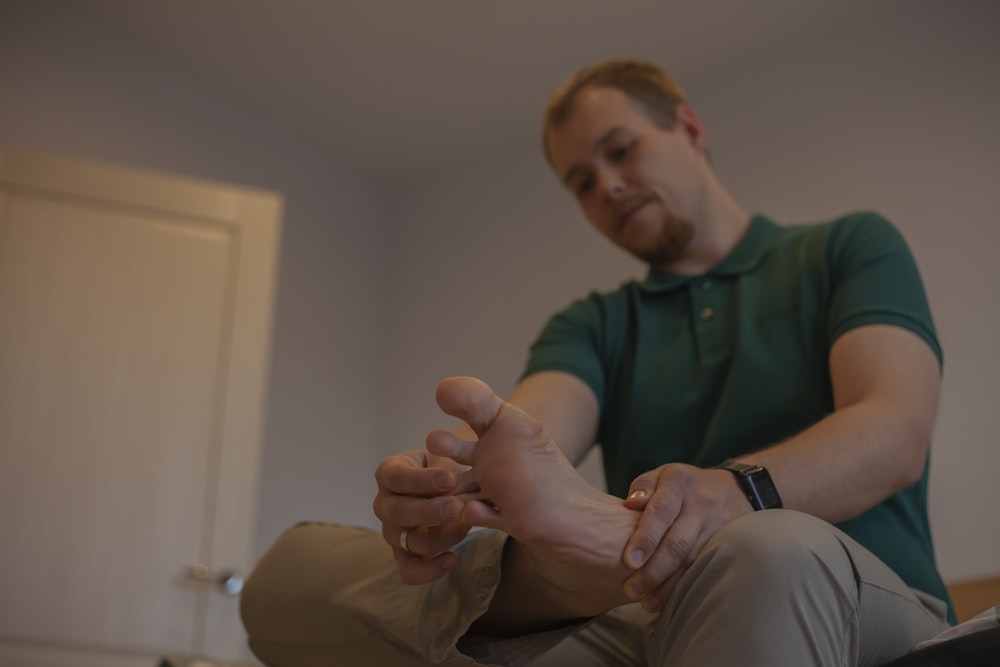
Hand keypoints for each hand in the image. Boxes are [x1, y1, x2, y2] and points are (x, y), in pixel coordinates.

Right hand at [372, 449, 472, 583]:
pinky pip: (409, 570)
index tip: (450, 479)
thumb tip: (452, 480)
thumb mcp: (447, 456)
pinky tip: (452, 558)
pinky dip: (429, 569)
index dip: (422, 481)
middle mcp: (384, 502)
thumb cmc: (447, 466)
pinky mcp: (404, 553)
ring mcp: (392, 530)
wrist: (456, 483)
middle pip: (398, 512)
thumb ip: (447, 465)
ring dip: (441, 536)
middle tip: (457, 507)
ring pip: (409, 541)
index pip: (397, 477)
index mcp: (389, 472)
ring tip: (464, 525)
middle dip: (430, 511)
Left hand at [620, 463, 751, 610]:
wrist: (738, 488)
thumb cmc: (686, 486)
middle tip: (632, 589)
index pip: (661, 511)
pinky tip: (671, 601)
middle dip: (653, 570)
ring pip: (694, 561)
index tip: (629, 561)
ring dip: (669, 585)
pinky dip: (688, 587)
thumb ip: (643, 487)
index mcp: (679, 483)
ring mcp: (720, 525)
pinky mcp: (732, 544)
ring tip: (647, 602)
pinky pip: (708, 569)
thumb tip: (629, 504)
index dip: (645, 538)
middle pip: (677, 543)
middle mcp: (702, 503)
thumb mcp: (663, 474)